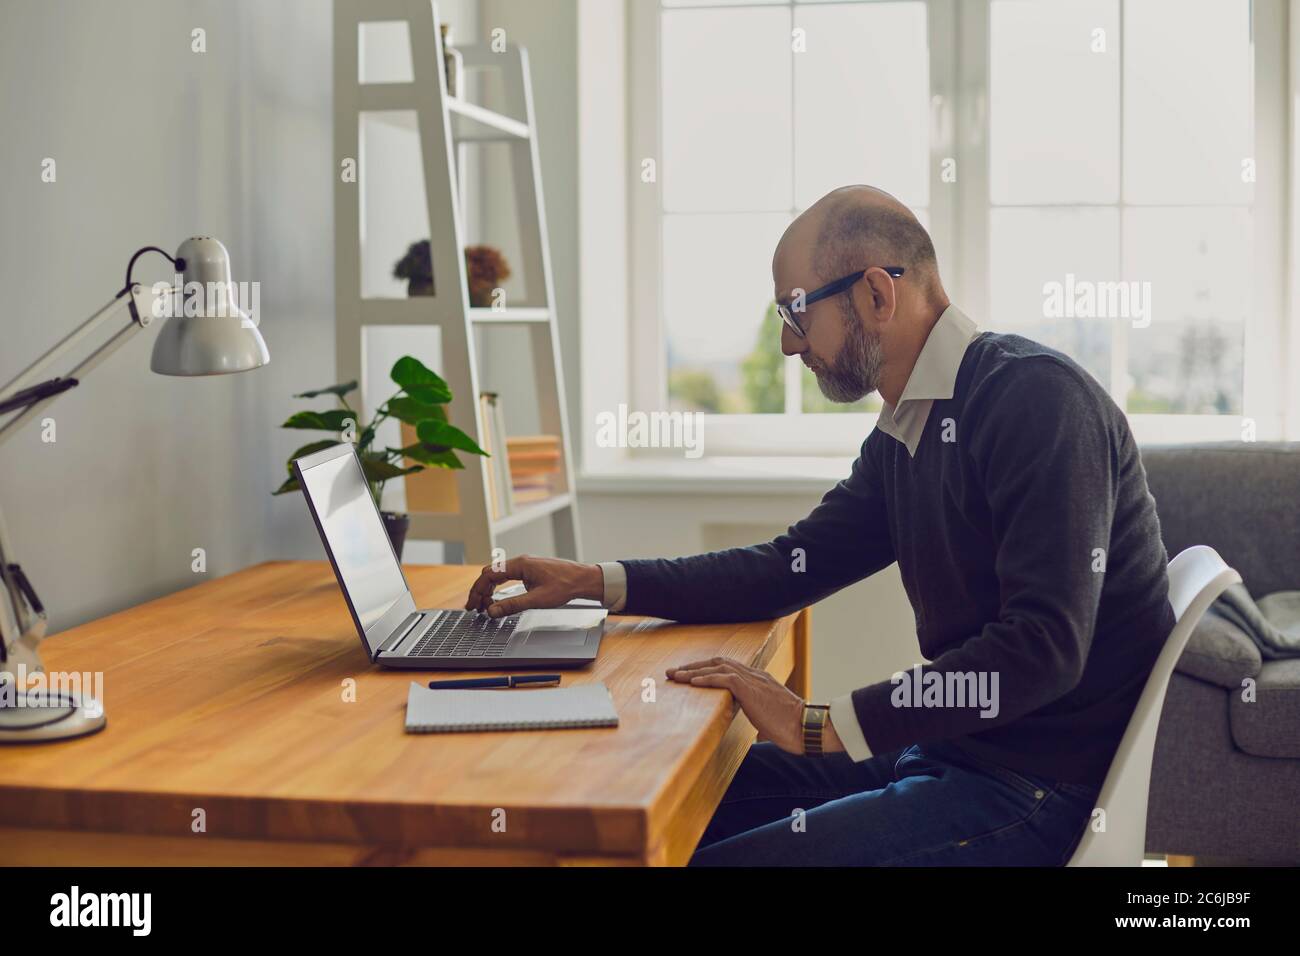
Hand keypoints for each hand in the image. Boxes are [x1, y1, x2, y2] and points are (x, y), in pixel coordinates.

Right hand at [464, 555, 604, 617]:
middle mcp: (521, 562)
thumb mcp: (537, 600)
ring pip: (498, 575)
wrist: (584, 579)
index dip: (478, 590)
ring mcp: (526, 565)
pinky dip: (499, 588)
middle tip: (474, 608)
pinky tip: (498, 598)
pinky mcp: (531, 570)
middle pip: (491, 574)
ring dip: (489, 590)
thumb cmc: (565, 586)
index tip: (473, 605)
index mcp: (520, 565)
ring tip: (484, 606)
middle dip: (480, 591)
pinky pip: (508, 576)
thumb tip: (493, 611)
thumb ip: (513, 605)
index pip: (489, 575)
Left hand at [667, 657, 811, 753]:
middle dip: (694, 666)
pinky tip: (692, 682)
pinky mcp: (751, 689)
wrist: (806, 726)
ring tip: (675, 675)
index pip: (728, 667)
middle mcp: (755, 675)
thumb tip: (757, 729)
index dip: (707, 669)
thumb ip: (759, 715)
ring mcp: (753, 680)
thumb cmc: (792, 728)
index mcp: (759, 680)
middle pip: (718, 662)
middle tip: (674, 672)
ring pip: (717, 667)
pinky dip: (706, 678)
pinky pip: (724, 678)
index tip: (691, 675)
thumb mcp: (770, 718)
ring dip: (693, 670)